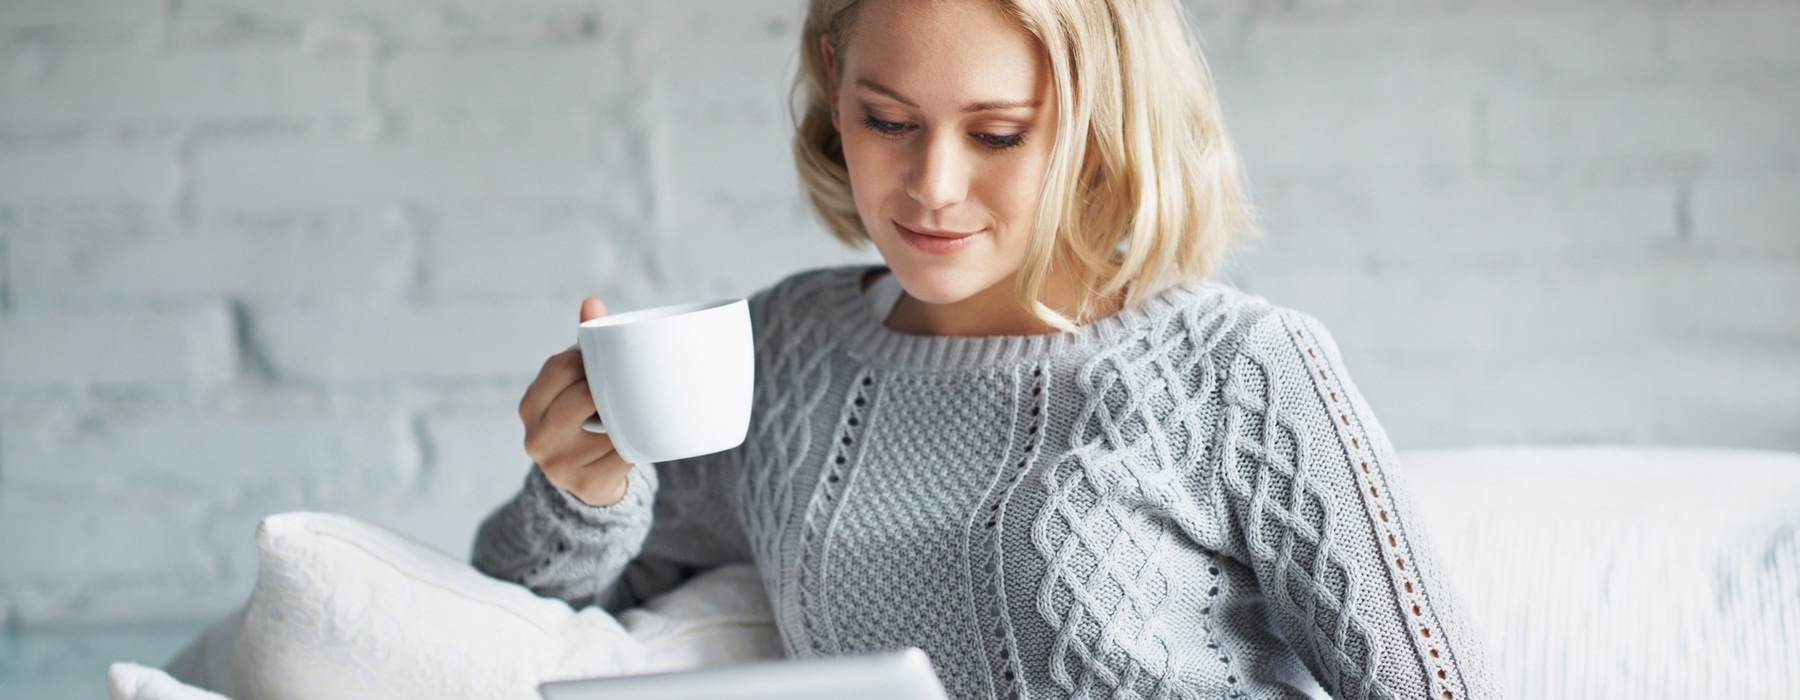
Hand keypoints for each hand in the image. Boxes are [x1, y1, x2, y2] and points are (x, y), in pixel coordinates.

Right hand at [519, 297, 632, 505]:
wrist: (589, 482)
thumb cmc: (584, 419)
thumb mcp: (575, 385)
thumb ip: (584, 347)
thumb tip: (592, 302)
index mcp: (529, 406)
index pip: (561, 366)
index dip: (588, 361)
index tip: (602, 365)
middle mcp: (536, 438)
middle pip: (584, 394)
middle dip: (607, 389)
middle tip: (621, 390)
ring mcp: (560, 466)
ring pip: (609, 424)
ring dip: (626, 417)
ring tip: (627, 416)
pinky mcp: (589, 486)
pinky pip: (625, 453)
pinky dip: (636, 443)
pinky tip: (633, 441)